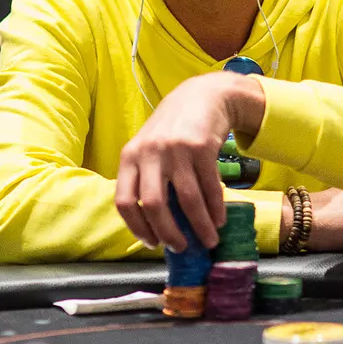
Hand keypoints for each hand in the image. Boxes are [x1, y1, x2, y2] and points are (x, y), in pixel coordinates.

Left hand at [116, 72, 264, 251]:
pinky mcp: (201, 146)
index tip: (153, 243)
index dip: (137, 228)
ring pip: (187, 200)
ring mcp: (175, 149)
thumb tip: (158, 228)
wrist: (202, 96)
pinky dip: (215, 209)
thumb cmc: (172, 129)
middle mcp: (149, 152)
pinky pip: (209, 187)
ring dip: (200, 226)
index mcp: (129, 157)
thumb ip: (147, 180)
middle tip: (182, 247)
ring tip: (208, 239)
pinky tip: (218, 219)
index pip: (124, 201)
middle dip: (169, 233)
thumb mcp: (149, 149)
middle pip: (153, 205)